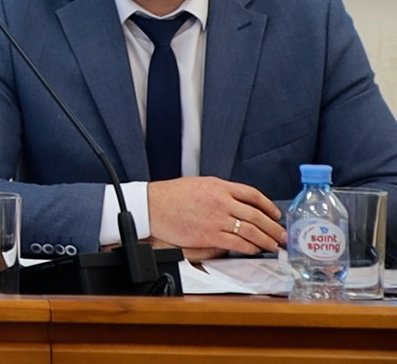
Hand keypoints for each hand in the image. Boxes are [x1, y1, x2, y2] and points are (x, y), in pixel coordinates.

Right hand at [147, 176, 286, 254]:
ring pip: (250, 231)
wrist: (151, 207)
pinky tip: (255, 250)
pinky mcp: (209, 235)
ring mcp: (217, 219)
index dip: (268, 205)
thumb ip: (219, 192)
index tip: (275, 214)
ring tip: (274, 245)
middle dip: (273, 227)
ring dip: (266, 240)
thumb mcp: (198, 184)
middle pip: (257, 215)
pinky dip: (250, 248)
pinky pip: (237, 243)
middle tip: (283, 234)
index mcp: (219, 186)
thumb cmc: (170, 196)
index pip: (253, 194)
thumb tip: (236, 204)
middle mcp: (221, 201)